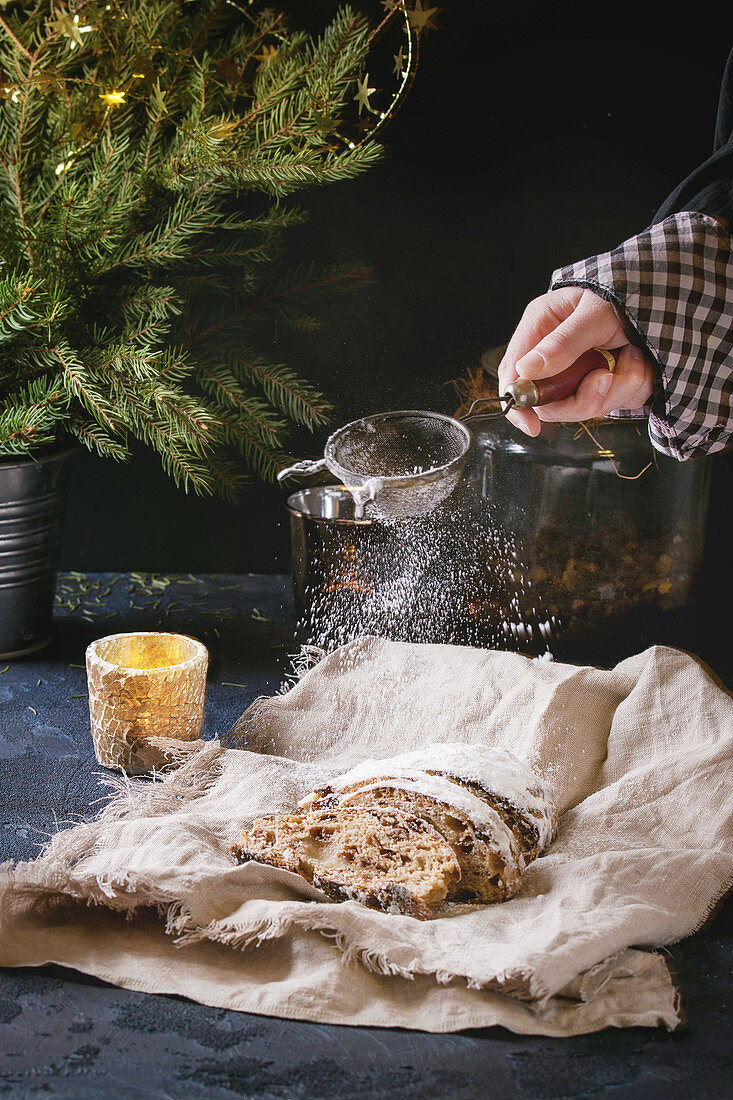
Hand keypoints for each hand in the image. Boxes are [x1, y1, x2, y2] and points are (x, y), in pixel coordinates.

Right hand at [497, 287, 654, 436]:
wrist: (663, 296)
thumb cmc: (623, 295)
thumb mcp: (594, 314)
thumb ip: (564, 343)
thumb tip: (527, 369)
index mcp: (540, 329)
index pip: (513, 374)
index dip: (518, 404)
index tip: (532, 424)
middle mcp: (555, 355)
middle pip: (551, 403)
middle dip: (585, 398)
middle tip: (607, 377)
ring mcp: (579, 373)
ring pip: (586, 406)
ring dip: (618, 387)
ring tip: (632, 356)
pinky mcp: (603, 383)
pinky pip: (614, 403)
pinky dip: (633, 385)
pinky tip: (637, 360)